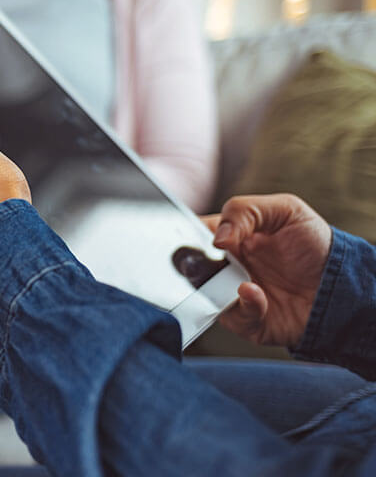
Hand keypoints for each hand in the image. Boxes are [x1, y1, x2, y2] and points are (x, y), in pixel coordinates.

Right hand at [203, 194, 331, 347]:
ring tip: (241, 279)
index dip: (186, 232)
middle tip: (209, 258)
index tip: (192, 234)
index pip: (195, 232)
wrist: (343, 286)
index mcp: (230, 237)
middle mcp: (227, 265)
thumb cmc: (315, 245)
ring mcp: (232, 293)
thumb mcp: (286, 210)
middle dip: (191, 263)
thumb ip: (245, 211)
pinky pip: (231, 316)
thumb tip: (216, 238)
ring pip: (204, 292)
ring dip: (217, 285)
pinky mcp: (245, 320)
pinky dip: (242, 305)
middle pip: (191, 264)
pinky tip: (257, 294)